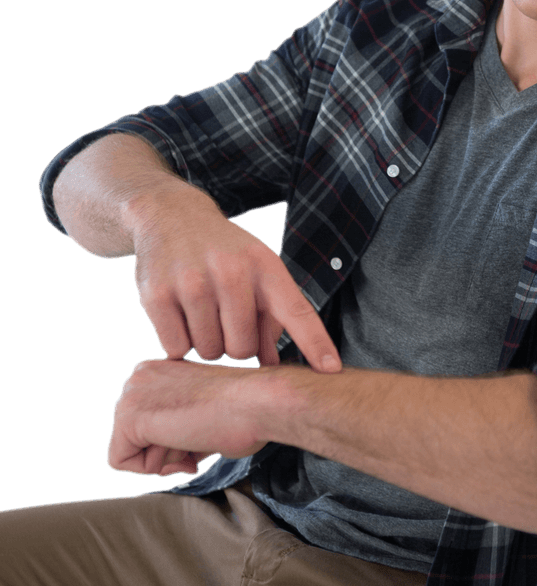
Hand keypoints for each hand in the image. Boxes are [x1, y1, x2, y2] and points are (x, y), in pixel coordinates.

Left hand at [107, 358, 291, 476]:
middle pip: (133, 437)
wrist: (258, 402)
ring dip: (163, 458)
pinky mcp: (129, 415)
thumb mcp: (202, 410)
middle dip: (166, 450)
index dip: (173, 441)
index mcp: (158, 370)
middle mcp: (139, 375)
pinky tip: (181, 444)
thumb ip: (178, 422)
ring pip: (126, 449)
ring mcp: (131, 391)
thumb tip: (165, 449)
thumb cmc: (246, 411)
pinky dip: (151, 468)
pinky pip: (120, 461)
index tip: (200, 435)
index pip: (145, 423)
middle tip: (198, 439)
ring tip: (194, 437)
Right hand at [129, 188, 341, 371]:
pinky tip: (179, 314)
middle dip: (236, 345)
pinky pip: (176, 349)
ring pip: (208, 351)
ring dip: (206, 343)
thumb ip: (272, 319)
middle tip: (225, 319)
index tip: (332, 369)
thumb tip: (273, 366)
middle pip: (242, 349)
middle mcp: (230, 271)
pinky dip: (178, 342)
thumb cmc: (224, 254)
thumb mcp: (257, 271)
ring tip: (202, 312)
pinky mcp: (156, 295)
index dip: (315, 343)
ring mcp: (191, 282)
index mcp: (264, 265)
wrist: (171, 216)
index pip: (296, 311)